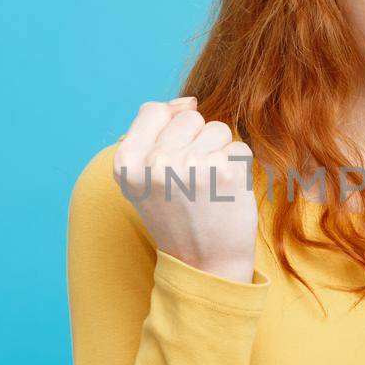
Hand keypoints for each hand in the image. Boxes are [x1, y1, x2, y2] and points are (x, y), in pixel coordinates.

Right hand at [112, 96, 259, 283]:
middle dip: (197, 142)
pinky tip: (226, 193)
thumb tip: (188, 100)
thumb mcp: (144, 177)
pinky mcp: (224, 172)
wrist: (204, 263)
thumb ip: (153, 133)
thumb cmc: (177, 215)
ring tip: (209, 187)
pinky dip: (238, 168)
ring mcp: (190, 166)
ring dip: (219, 153)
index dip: (171, 132)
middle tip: (192, 182)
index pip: (154, 111)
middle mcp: (154, 163)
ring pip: (218, 129)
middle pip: (190, 118)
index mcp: (126, 163)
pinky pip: (238, 147)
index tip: (174, 163)